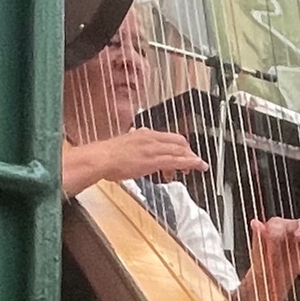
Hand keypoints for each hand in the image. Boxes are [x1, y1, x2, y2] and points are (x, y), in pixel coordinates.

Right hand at [84, 128, 206, 185]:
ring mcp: (153, 149)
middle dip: (188, 152)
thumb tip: (135, 134)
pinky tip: (197, 166)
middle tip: (193, 162)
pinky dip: (190, 162)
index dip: (180, 145)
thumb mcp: (123, 142)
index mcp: (144, 134)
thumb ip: (132, 139)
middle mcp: (151, 138)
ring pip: (180, 151)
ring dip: (192, 158)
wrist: (100, 159)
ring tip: (199, 166)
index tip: (183, 153)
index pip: (169, 136)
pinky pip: (177, 160)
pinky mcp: (153, 161)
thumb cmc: (107, 155)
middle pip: (179, 142)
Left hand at [245, 217, 299, 297]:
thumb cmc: (263, 263)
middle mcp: (290, 229)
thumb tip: (255, 222)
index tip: (280, 235)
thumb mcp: (258, 250)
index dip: (281, 228)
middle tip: (299, 237)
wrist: (271, 279)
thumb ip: (258, 235)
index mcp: (275, 226)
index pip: (280, 222)